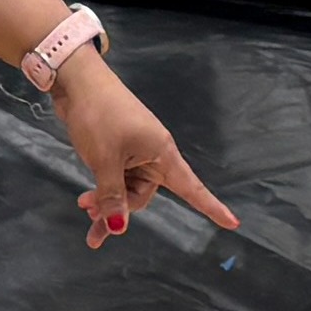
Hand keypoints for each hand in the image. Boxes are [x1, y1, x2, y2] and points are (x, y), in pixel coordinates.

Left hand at [52, 55, 245, 246]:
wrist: (78, 82)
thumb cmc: (100, 115)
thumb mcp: (105, 160)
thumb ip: (113, 196)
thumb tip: (118, 228)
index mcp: (162, 154)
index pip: (192, 188)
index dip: (212, 207)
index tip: (233, 223)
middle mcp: (153, 156)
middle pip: (143, 195)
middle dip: (119, 207)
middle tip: (90, 211)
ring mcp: (134, 154)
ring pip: (125, 190)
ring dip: (106, 201)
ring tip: (84, 206)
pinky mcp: (117, 151)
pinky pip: (115, 180)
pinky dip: (102, 192)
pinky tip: (86, 202)